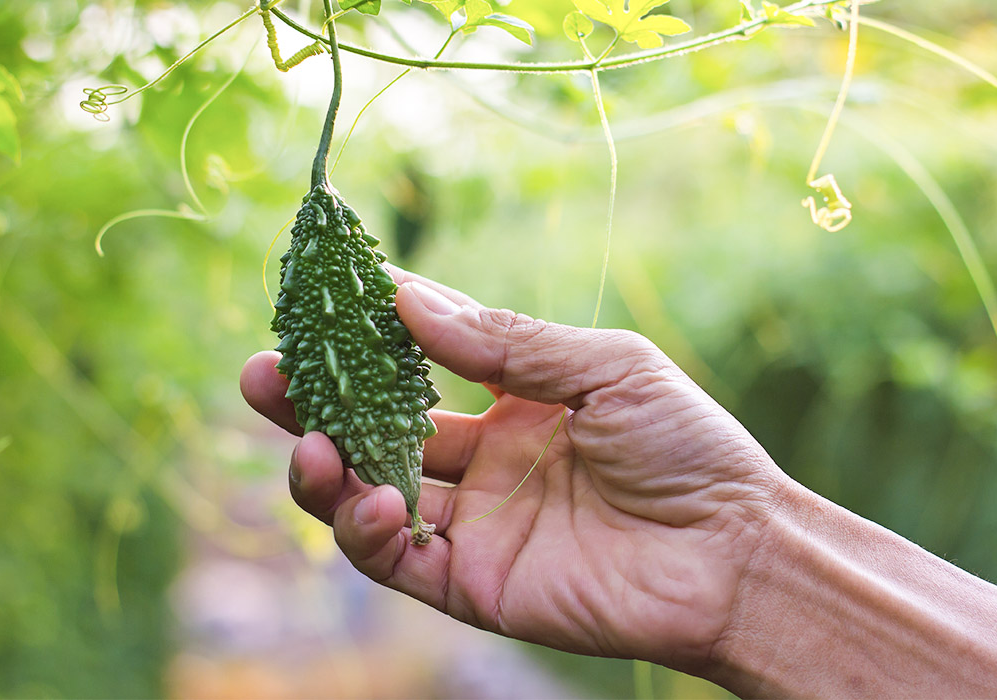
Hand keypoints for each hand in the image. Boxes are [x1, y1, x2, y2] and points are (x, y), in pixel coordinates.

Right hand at [240, 269, 789, 672]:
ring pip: (368, 497)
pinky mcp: (472, 585)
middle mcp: (481, 463)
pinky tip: (376, 501)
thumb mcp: (603, 368)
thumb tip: (407, 295)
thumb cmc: (686, 448)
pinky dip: (368, 532)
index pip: (418, 363)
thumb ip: (506, 340)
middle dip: (313, 405)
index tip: (321, 301)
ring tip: (308, 445)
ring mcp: (472, 525)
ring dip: (324, 471)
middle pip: (373, 431)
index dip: (368, 336)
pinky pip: (396, 562)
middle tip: (262, 373)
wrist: (734, 552)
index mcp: (513, 404)